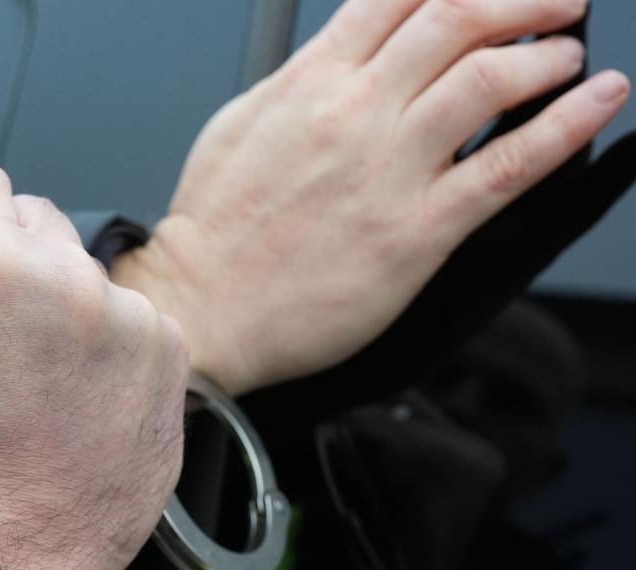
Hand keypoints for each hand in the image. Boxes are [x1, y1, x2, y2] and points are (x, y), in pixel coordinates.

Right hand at [112, 0, 628, 394]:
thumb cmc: (213, 230)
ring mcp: (388, 169)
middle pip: (458, 18)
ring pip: (491, 79)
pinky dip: (567, 124)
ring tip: (567, 54)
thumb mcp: (238, 125)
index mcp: (309, 81)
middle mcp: (354, 112)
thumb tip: (341, 55)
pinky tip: (598, 98)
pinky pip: (510, 165)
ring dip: (547, 54)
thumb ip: (298, 81)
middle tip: (557, 0)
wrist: (203, 309)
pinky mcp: (417, 230)